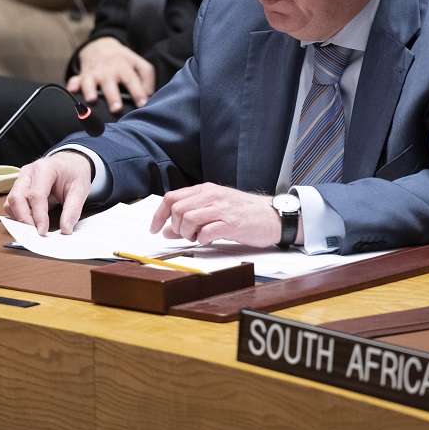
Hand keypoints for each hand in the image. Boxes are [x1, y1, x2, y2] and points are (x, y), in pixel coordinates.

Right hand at [4, 151, 92, 235]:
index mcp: (44, 169)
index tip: (42, 231)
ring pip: (11, 201)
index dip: (38, 215)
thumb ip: (73, 209)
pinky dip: (17, 215)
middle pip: (17, 197)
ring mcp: (21, 179)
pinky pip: (11, 203)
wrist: (69, 163)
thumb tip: (66, 229)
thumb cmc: (73, 173)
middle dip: (24, 219)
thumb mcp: (80, 189)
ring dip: (19, 218)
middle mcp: (28, 172)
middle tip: (35, 234)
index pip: (36, 195)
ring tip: (32, 230)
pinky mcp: (18, 187)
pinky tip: (29, 222)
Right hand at [65, 37, 155, 112]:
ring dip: (90, 90)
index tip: (142, 104)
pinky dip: (72, 85)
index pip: (132, 80)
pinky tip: (72, 91)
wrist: (101, 47)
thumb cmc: (124, 61)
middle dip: (113, 96)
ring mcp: (93, 73)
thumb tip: (147, 97)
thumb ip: (147, 80)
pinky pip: (74, 81)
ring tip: (91, 100)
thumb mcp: (139, 65)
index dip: (138, 92)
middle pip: (110, 83)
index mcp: (123, 67)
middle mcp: (107, 71)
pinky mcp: (82, 76)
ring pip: (90, 82)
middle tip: (116, 109)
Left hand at [149, 184, 287, 246]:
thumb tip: (165, 230)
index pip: (172, 197)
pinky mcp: (232, 223)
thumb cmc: (244, 213)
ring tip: (198, 237)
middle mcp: (212, 196)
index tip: (154, 229)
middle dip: (175, 226)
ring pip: (188, 219)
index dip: (158, 215)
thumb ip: (190, 216)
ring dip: (188, 234)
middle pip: (177, 209)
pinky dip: (203, 239)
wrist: (274, 216)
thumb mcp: (214, 209)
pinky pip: (206, 232)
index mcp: (206, 190)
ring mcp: (222, 209)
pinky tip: (209, 239)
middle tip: (186, 234)